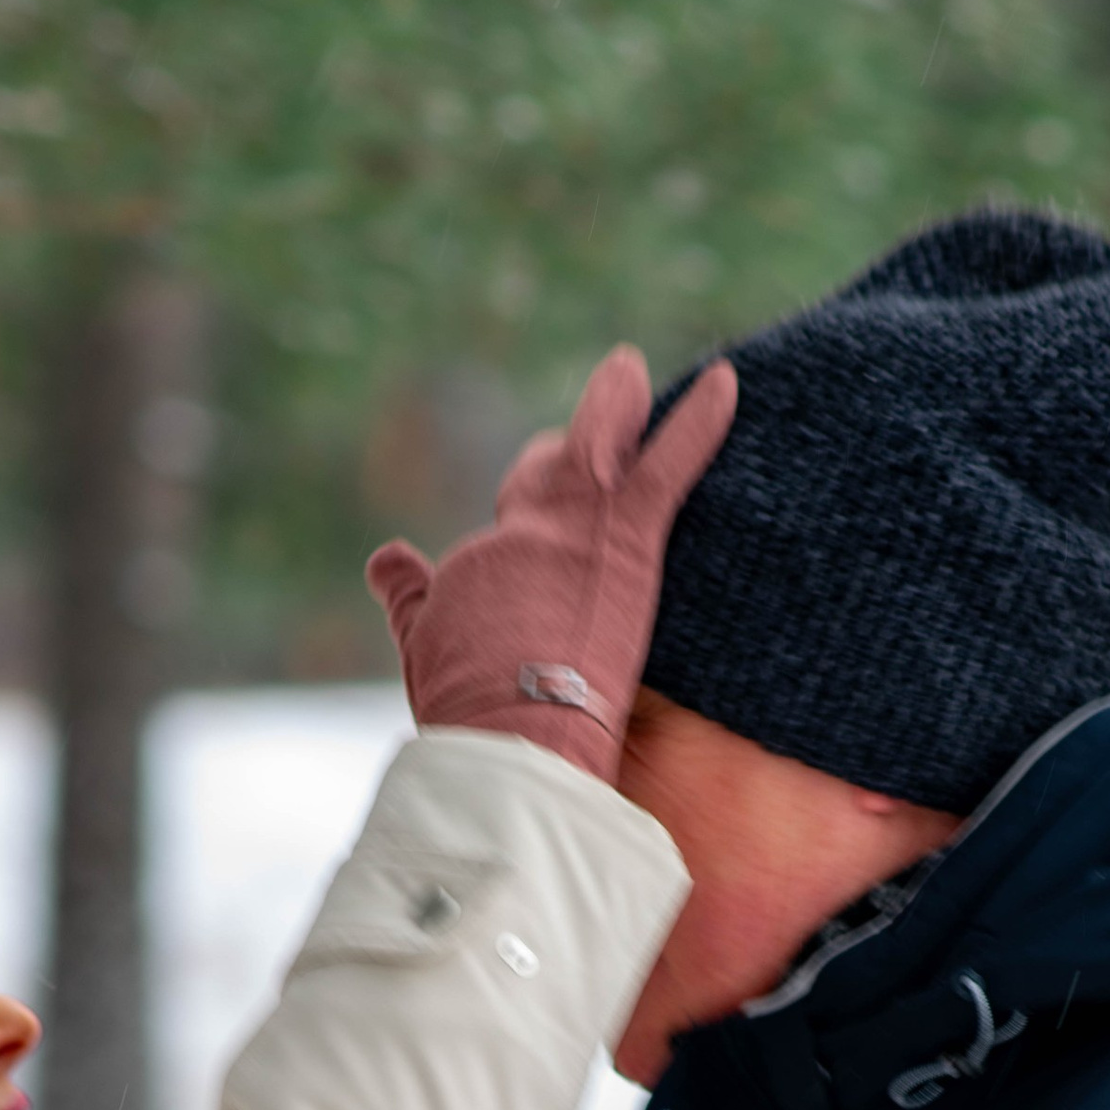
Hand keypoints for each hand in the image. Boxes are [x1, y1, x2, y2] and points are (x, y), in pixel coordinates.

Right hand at [366, 346, 736, 782]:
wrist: (517, 741)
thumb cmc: (471, 708)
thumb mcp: (426, 644)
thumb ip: (406, 595)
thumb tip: (385, 560)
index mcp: (486, 560)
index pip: (514, 523)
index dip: (525, 525)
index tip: (532, 527)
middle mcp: (528, 531)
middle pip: (549, 475)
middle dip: (559, 462)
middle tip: (578, 443)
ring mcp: (579, 530)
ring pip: (602, 449)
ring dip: (617, 404)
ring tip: (632, 369)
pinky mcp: (630, 542)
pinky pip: (668, 465)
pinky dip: (697, 421)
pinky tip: (724, 383)